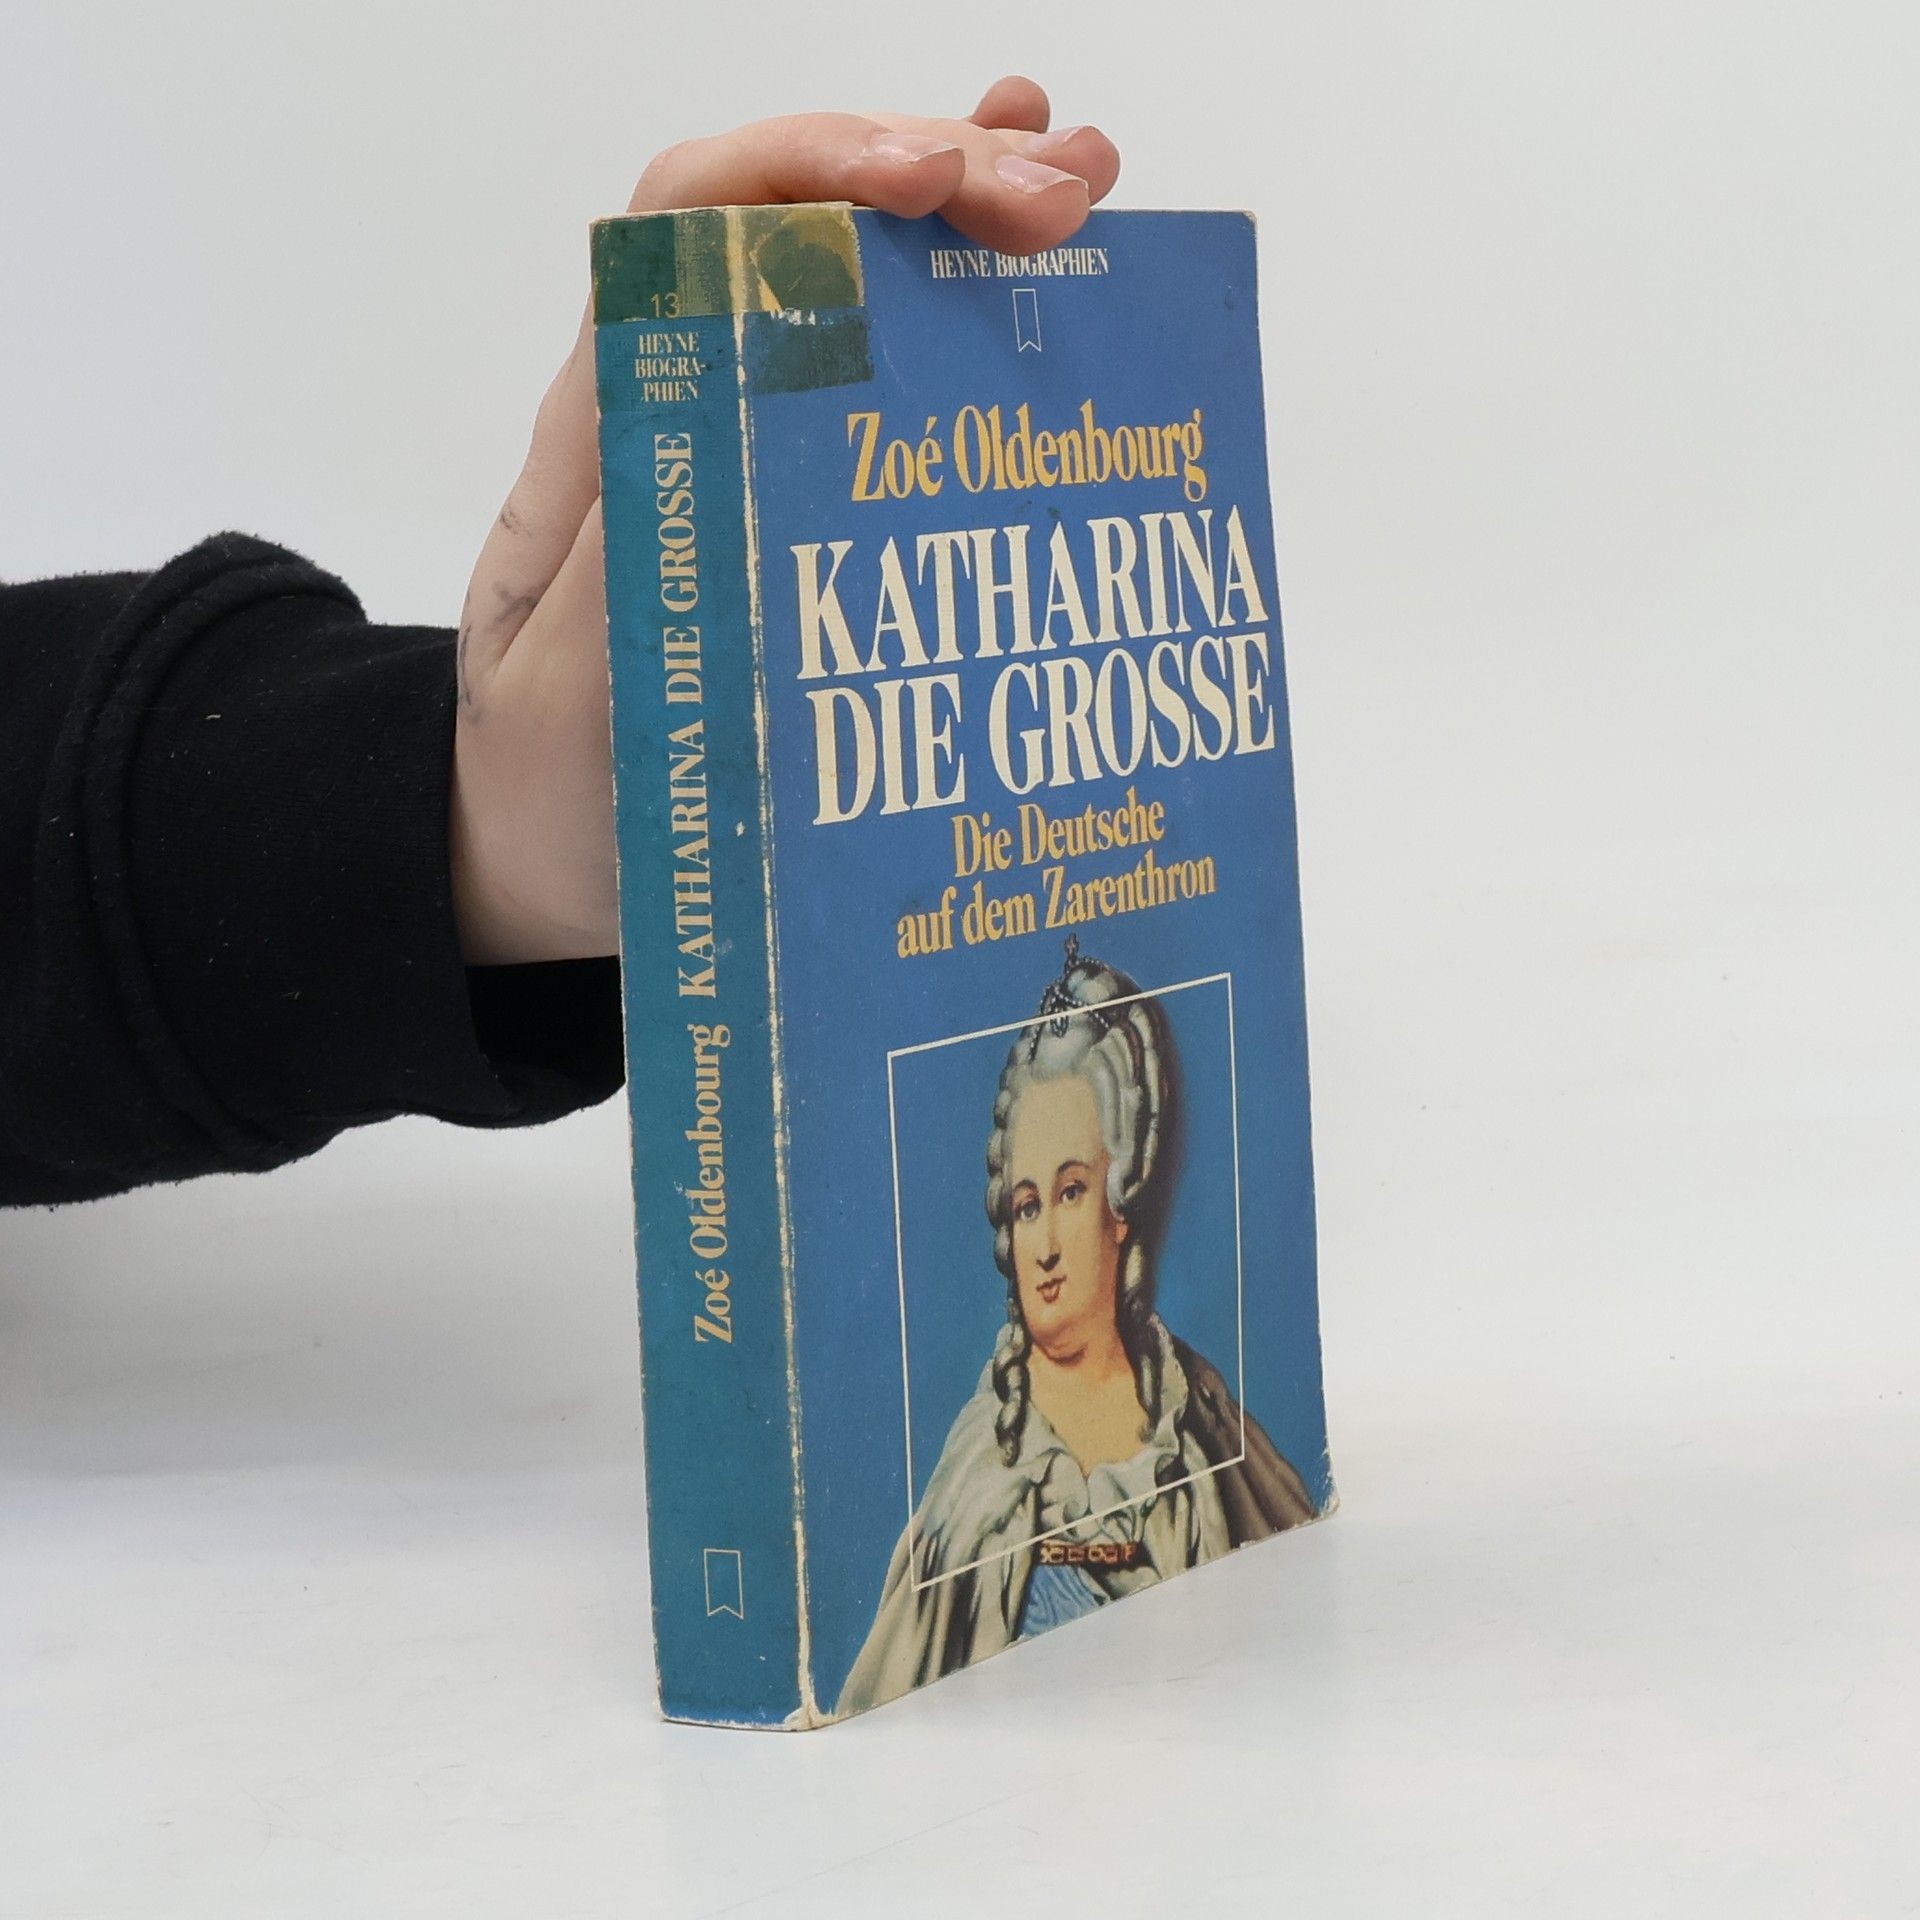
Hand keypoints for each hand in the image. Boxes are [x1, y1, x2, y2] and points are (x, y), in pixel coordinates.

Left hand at [448, 75, 1121, 963]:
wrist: (535, 855)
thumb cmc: (546, 784)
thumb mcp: (571, 692)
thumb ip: (628, 562)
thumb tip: (727, 413)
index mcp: (606, 433)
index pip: (690, 225)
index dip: (810, 172)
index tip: (931, 188)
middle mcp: (674, 405)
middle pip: (793, 222)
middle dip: (930, 174)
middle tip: (1065, 197)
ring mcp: (740, 444)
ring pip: (849, 281)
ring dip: (964, 218)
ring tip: (1087, 184)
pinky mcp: (790, 500)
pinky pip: (880, 377)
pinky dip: (963, 309)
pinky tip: (1049, 276)